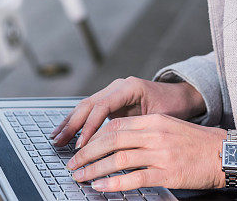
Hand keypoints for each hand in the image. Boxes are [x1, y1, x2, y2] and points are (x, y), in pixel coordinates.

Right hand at [51, 76, 204, 148]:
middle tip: (60, 142)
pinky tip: (66, 131)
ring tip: (56, 137)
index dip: (90, 127)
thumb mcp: (160, 118)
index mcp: (128, 87)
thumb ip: (139, 130)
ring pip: (85, 106)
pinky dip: (77, 121)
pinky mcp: (110, 101)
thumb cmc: (173, 106)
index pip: (102, 106)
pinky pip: (89, 111)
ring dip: (69, 123)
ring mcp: (112, 92)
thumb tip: (121, 150)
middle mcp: (117, 86)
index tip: (83, 145)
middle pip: (88, 104)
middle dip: (72, 125)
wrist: (180, 96)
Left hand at [65, 114, 226, 190]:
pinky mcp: (167, 173)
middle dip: (87, 153)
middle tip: (73, 163)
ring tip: (81, 176)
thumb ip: (146, 131)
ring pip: (118, 159)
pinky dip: (114, 183)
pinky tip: (101, 186)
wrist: (227, 155)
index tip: (81, 146)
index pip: (116, 125)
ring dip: (95, 169)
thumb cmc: (199, 143)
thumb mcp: (170, 127)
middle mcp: (154, 134)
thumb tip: (118, 141)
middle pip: (111, 140)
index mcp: (153, 121)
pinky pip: (134, 178)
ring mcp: (160, 154)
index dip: (94, 137)